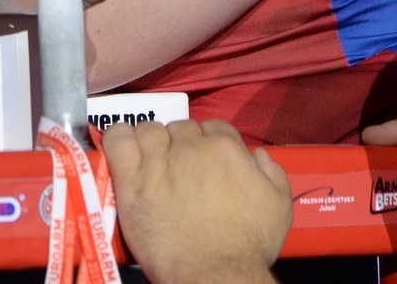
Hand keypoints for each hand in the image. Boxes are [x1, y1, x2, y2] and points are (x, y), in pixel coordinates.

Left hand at [105, 120, 289, 283]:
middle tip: (179, 171)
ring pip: (149, 130)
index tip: (205, 163)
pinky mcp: (130, 180)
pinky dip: (119, 138)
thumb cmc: (248, 245)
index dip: (209, 144)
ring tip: (152, 164)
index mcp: (225, 148)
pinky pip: (118, 141)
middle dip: (181, 145)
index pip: (213, 128)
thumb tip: (256, 153)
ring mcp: (157, 162)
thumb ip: (272, 172)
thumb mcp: (278, 206)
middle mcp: (190, 148)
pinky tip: (124, 147)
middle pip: (181, 129)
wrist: (214, 274)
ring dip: (151, 142)